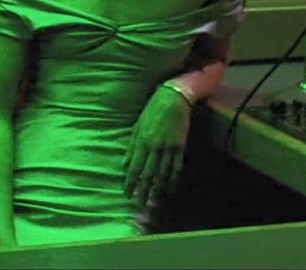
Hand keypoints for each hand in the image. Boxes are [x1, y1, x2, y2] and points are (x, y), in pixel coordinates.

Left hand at [123, 86, 191, 204]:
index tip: (127, 195)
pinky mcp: (180, 147)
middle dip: (143, 191)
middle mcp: (154, 148)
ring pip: (163, 174)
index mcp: (141, 142)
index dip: (130, 183)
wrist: (173, 99)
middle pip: (148, 174)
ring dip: (158, 189)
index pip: (134, 168)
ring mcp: (168, 148)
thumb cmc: (152, 111)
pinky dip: (173, 179)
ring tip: (155, 203)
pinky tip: (171, 189)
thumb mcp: (137, 127)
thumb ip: (131, 146)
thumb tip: (125, 164)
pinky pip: (176, 167)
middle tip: (140, 206)